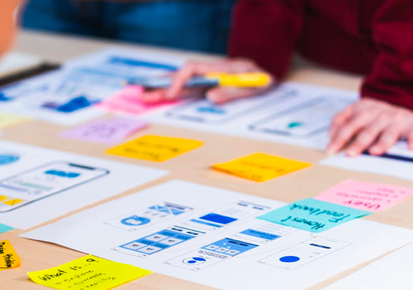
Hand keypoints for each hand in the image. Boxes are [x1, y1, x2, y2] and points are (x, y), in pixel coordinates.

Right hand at [140, 58, 273, 103]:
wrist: (268, 78)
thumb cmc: (262, 80)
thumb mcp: (254, 85)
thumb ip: (233, 91)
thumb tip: (210, 97)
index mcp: (219, 68)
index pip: (192, 69)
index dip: (179, 81)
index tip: (172, 94)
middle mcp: (210, 72)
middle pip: (181, 76)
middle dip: (163, 85)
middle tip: (144, 94)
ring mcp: (208, 79)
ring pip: (182, 83)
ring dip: (164, 89)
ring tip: (146, 96)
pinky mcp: (209, 87)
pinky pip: (189, 90)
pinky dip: (174, 93)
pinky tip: (161, 96)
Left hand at [326, 98, 412, 156]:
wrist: (406, 98)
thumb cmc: (376, 111)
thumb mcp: (357, 109)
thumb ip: (342, 119)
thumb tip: (330, 134)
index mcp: (363, 109)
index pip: (348, 124)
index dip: (339, 137)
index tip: (331, 149)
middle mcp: (379, 115)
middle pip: (367, 129)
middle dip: (358, 142)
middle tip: (350, 153)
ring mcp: (396, 120)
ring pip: (389, 133)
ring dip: (382, 142)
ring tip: (375, 151)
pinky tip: (411, 147)